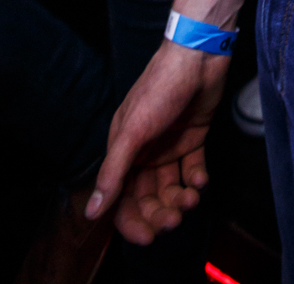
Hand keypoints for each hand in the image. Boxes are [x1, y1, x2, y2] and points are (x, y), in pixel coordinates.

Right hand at [86, 41, 230, 244]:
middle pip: (147, 197)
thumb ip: (114, 172)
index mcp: (123, 149)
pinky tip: (200, 179)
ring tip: (192, 196)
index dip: (132, 220)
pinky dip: (197, 180)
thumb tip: (93, 211)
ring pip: (171, 187)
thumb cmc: (161, 88)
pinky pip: (192, 170)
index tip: (148, 236)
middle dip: (161, 212)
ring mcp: (168, 145)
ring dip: (181, 199)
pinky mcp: (192, 138)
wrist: (198, 57)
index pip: (121, 197)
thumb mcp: (133, 131)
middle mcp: (144, 151)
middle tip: (175, 218)